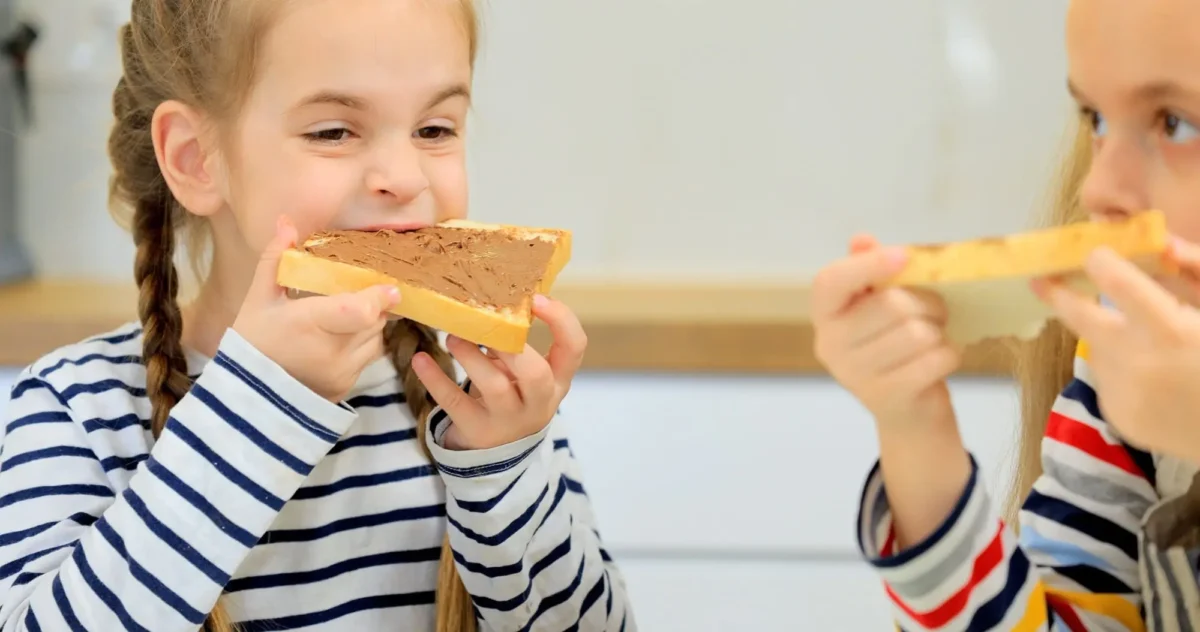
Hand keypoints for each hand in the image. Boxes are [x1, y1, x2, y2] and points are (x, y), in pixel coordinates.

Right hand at [232, 217, 400, 401]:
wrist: (248, 396)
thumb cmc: (252, 341)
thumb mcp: (259, 298)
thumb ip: (275, 259)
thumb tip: (287, 223)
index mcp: (308, 323)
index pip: (359, 310)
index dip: (379, 297)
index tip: (389, 286)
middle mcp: (331, 351)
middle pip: (374, 320)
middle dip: (372, 305)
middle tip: (361, 293)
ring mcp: (341, 373)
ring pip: (377, 339)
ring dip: (370, 325)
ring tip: (347, 317)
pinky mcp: (346, 388)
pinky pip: (368, 359)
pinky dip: (362, 346)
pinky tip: (341, 339)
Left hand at [413, 295, 585, 450]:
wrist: (498, 452)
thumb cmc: (513, 396)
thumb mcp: (526, 374)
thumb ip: (517, 344)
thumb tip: (490, 297)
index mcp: (557, 380)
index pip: (574, 347)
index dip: (561, 320)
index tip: (536, 298)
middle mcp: (538, 402)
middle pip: (535, 374)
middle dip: (511, 346)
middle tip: (488, 322)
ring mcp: (508, 420)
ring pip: (494, 387)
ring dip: (471, 356)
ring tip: (452, 336)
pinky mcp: (477, 431)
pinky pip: (455, 403)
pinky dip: (435, 379)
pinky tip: (420, 360)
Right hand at [811, 235, 961, 428]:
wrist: (907, 412)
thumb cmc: (894, 345)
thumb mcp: (879, 305)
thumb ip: (869, 270)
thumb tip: (861, 239)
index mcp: (825, 315)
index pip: (831, 282)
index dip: (867, 265)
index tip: (903, 256)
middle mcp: (830, 346)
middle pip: (892, 305)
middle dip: (928, 302)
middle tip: (936, 310)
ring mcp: (855, 375)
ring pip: (918, 333)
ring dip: (940, 330)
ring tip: (936, 336)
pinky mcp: (887, 398)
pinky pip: (934, 360)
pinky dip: (949, 354)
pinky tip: (941, 358)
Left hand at [1033, 239, 1199, 459]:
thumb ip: (1196, 271)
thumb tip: (1162, 242)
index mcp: (1170, 332)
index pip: (1119, 285)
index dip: (1101, 264)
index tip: (1092, 253)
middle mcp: (1138, 363)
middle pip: (1080, 318)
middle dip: (1059, 295)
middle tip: (1041, 280)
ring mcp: (1123, 394)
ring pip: (1098, 349)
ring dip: (1112, 338)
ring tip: (1152, 348)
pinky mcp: (1119, 416)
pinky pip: (1108, 380)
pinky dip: (1123, 371)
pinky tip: (1154, 379)